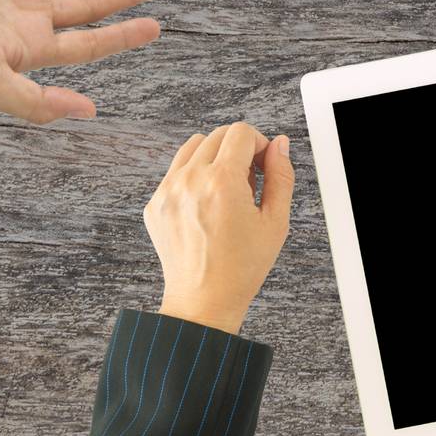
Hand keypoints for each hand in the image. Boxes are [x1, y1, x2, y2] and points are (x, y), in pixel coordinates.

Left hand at [145, 122, 294, 333]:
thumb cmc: (241, 269)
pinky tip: (206, 204)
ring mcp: (167, 191)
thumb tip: (278, 145)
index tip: (262, 164)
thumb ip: (281, 176)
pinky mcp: (154, 204)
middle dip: (239, 149)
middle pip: (217, 134)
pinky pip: (175, 170)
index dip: (259, 144)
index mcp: (222, 182)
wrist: (203, 302)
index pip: (241, 132)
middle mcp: (190, 180)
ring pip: (193, 146)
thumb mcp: (275, 222)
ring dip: (214, 157)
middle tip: (248, 180)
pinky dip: (193, 176)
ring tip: (225, 188)